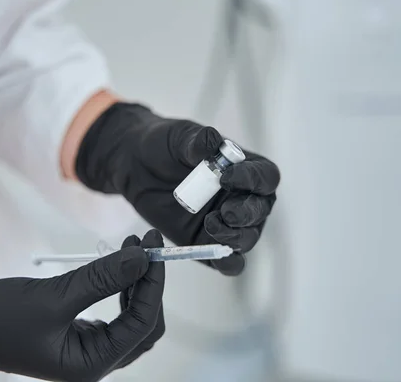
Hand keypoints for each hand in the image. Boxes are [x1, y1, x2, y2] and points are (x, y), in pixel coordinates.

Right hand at [0, 239, 164, 381]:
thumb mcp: (55, 296)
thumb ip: (102, 278)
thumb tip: (142, 258)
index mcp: (92, 364)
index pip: (142, 323)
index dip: (153, 283)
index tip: (153, 247)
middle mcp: (93, 361)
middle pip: (143, 324)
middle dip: (148, 284)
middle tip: (147, 244)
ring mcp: (85, 347)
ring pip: (128, 317)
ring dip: (134, 282)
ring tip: (133, 245)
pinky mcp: (75, 332)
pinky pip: (110, 311)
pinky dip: (117, 287)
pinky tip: (115, 263)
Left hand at [76, 103, 279, 275]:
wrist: (135, 165)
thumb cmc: (164, 146)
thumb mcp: (178, 137)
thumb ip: (198, 140)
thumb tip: (213, 142)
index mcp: (244, 168)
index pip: (264, 177)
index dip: (252, 179)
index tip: (226, 178)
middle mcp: (242, 198)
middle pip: (261, 210)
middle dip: (247, 213)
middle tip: (225, 211)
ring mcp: (226, 223)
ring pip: (247, 238)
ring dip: (235, 236)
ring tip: (210, 224)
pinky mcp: (206, 243)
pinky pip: (227, 261)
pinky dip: (228, 262)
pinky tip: (219, 257)